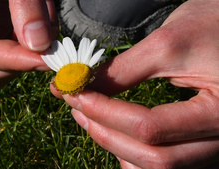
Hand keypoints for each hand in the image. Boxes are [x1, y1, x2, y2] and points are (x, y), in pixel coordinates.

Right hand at [0, 0, 57, 90]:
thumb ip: (25, 4)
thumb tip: (39, 45)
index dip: (13, 61)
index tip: (47, 60)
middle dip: (17, 65)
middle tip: (48, 49)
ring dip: (24, 61)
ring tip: (44, 31)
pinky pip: (7, 59)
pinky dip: (28, 53)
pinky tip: (40, 30)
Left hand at [53, 0, 218, 167]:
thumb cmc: (215, 25)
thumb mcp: (169, 43)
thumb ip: (125, 70)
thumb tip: (84, 86)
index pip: (150, 128)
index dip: (106, 112)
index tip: (77, 95)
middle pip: (155, 157)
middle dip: (107, 134)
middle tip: (78, 109)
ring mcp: (215, 144)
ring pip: (160, 166)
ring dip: (119, 147)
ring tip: (92, 121)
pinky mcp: (205, 141)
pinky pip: (169, 162)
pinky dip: (137, 154)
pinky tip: (118, 136)